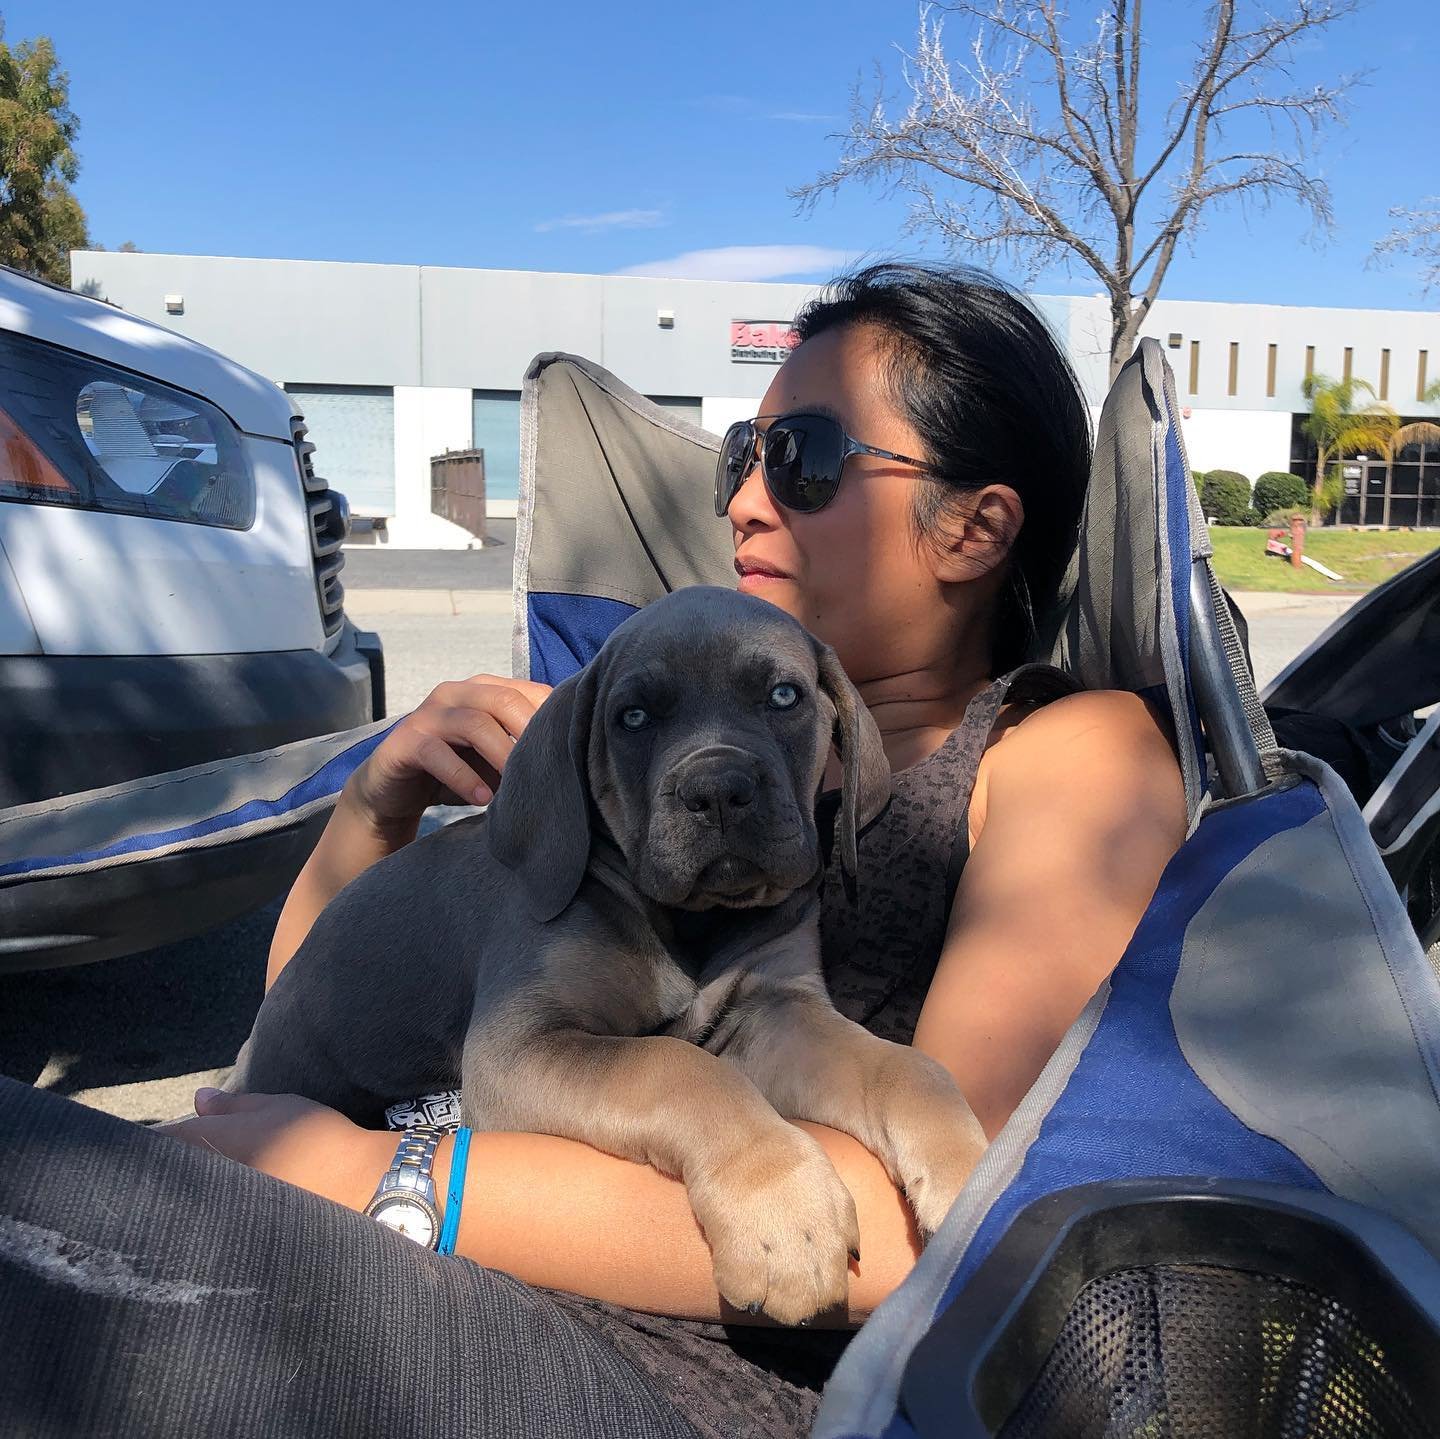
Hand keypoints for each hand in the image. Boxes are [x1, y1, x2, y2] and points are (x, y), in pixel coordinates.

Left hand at [156, 1088, 390, 1211]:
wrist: (353, 1183)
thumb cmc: (312, 1135)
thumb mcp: (274, 1107)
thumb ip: (231, 1106)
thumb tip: (199, 1098)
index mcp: (205, 1142)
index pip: (156, 1143)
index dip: (145, 1143)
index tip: (146, 1143)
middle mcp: (202, 1178)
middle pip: (165, 1176)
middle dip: (165, 1170)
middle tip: (174, 1167)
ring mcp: (216, 1209)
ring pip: (184, 1200)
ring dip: (187, 1191)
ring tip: (207, 1185)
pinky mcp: (233, 1233)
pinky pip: (204, 1220)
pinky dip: (207, 1212)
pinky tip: (225, 1208)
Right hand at [346, 673, 551, 833]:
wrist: (393, 791)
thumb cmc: (455, 771)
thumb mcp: (494, 758)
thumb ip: (522, 748)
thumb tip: (570, 758)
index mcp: (484, 690)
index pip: (530, 691)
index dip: (553, 719)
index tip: (571, 751)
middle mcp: (456, 693)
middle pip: (504, 700)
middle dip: (529, 733)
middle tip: (549, 769)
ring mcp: (428, 715)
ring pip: (474, 723)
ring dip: (501, 756)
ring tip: (516, 787)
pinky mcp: (405, 742)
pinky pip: (437, 754)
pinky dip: (463, 777)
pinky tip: (481, 798)